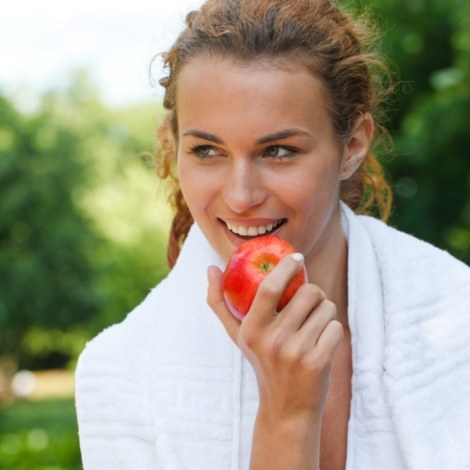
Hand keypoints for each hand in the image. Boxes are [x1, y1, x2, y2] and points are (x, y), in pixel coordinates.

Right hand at [207, 253, 342, 424]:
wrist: (285, 408)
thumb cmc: (262, 362)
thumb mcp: (238, 335)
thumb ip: (220, 302)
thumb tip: (210, 268)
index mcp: (250, 329)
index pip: (269, 288)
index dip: (286, 267)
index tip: (297, 257)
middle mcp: (272, 340)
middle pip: (309, 293)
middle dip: (315, 293)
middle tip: (310, 303)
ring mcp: (295, 353)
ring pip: (326, 308)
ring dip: (325, 312)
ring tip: (314, 325)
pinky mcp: (317, 364)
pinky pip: (335, 328)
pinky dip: (332, 331)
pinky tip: (321, 342)